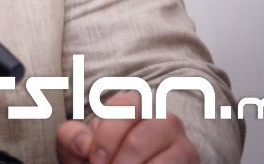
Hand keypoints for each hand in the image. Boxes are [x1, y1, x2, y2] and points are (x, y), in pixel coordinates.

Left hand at [56, 92, 198, 163]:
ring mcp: (182, 145)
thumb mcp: (79, 148)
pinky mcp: (192, 163)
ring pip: (163, 160)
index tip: (94, 160)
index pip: (123, 107)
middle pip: (140, 139)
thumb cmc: (101, 158)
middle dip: (119, 162)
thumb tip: (83, 144)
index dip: (106, 135)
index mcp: (133, 106)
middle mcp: (163, 120)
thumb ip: (71, 138)